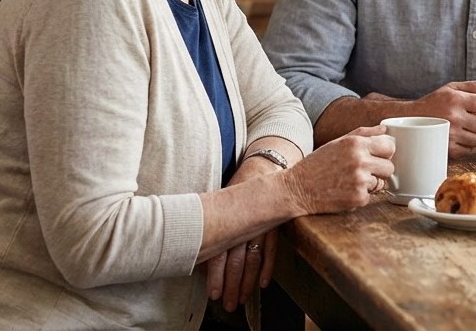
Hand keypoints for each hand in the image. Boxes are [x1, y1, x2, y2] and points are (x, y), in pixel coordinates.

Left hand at [205, 154, 286, 309]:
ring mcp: (261, 225)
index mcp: (226, 221)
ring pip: (253, 259)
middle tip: (228, 304)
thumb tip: (201, 263)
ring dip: (247, 282)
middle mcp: (243, 224)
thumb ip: (213, 234)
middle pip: (236, 261)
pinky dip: (268, 268)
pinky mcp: (275, 225)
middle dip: (231, 285)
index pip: (219, 253)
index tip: (212, 294)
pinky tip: (263, 283)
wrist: (262, 171)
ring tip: (241, 298)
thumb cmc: (236, 193)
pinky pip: (272, 250)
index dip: (215, 276)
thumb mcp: (220, 209)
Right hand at [282, 125, 395, 214]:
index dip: (384, 153)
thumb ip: (363, 133)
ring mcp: (360, 181)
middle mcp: (360, 160)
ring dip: (370, 184)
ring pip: (381, 183)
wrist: (297, 188)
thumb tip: (385, 130)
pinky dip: (360, 196)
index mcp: (356, 143)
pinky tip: (345, 192)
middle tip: (363, 171)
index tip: (377, 157)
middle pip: (390, 167)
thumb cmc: (317, 164)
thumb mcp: (337, 142)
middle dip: (379, 170)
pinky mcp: (358, 198)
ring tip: (350, 181)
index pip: (390, 146)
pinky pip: (370, 197)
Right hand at [406, 81, 475, 157]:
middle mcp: (454, 117)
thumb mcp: (452, 88)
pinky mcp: (447, 149)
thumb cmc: (433, 103)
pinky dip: (466, 145)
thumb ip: (475, 87)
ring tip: (463, 128)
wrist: (409, 119)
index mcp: (457, 99)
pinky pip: (469, 150)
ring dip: (475, 135)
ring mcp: (451, 135)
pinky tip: (457, 137)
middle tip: (474, 120)